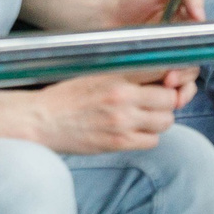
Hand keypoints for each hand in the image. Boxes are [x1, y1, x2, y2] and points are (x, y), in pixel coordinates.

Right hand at [27, 72, 196, 152]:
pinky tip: (135, 132)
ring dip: (160, 120)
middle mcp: (123, 97)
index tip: (168, 80)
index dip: (171, 76)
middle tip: (157, 103)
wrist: (42, 120)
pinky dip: (148, 137)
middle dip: (168, 101)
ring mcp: (122, 121)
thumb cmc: (67, 96)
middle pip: (170, 99)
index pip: (162, 70)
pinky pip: (152, 141)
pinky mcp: (118, 142)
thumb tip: (157, 74)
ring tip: (145, 118)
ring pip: (166, 121)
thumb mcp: (96, 74)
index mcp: (117, 75)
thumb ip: (126, 74)